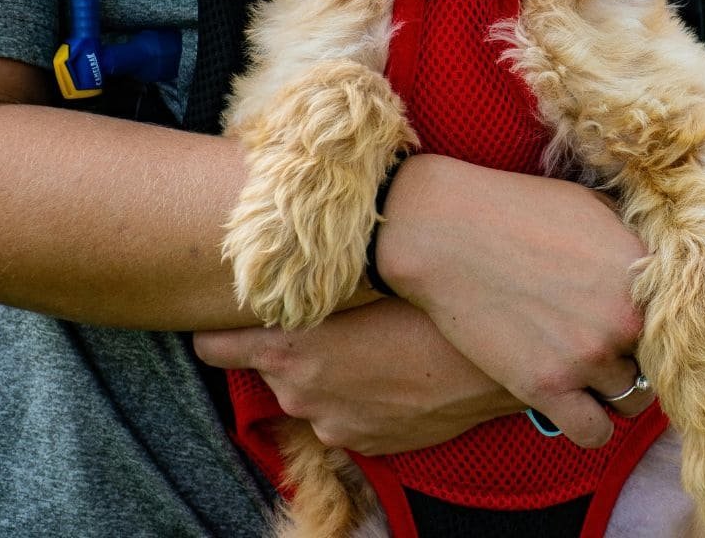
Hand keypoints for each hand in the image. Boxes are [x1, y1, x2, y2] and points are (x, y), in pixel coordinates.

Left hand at [193, 298, 521, 454]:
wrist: (491, 361)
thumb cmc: (427, 305)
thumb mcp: (365, 279)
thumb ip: (315, 279)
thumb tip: (291, 259)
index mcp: (290, 351)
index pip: (214, 347)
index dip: (216, 327)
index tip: (226, 308)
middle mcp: (301, 396)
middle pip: (270, 366)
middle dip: (291, 342)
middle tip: (333, 311)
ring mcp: (335, 427)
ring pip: (311, 390)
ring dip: (329, 371)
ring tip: (374, 339)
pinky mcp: (368, 444)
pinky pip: (346, 412)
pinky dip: (359, 394)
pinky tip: (394, 368)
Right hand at [376, 155, 650, 447]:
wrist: (447, 230)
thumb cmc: (517, 208)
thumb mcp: (590, 206)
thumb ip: (632, 240)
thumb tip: (656, 262)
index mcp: (642, 270)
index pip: (683, 320)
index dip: (664, 322)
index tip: (645, 323)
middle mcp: (624, 318)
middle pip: (660, 362)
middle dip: (639, 354)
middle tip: (611, 342)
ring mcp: (585, 356)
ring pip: (631, 400)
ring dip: (614, 387)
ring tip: (588, 367)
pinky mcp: (544, 386)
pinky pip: (593, 432)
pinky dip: (590, 423)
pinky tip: (574, 401)